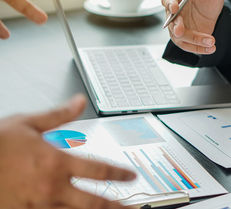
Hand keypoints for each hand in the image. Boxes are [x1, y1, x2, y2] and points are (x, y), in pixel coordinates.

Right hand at [0, 95, 135, 208]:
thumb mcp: (28, 123)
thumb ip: (59, 115)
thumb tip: (80, 101)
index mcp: (56, 162)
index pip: (98, 170)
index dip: (119, 173)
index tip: (131, 175)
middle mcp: (51, 187)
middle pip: (93, 202)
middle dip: (116, 206)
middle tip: (133, 208)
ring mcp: (37, 205)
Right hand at [162, 0, 223, 54]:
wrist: (215, 11)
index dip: (170, 4)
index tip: (175, 8)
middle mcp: (175, 14)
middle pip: (171, 22)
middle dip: (176, 28)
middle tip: (181, 31)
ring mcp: (179, 28)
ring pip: (181, 38)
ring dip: (194, 41)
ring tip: (210, 41)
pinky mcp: (187, 39)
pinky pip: (190, 46)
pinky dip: (200, 49)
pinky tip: (211, 48)